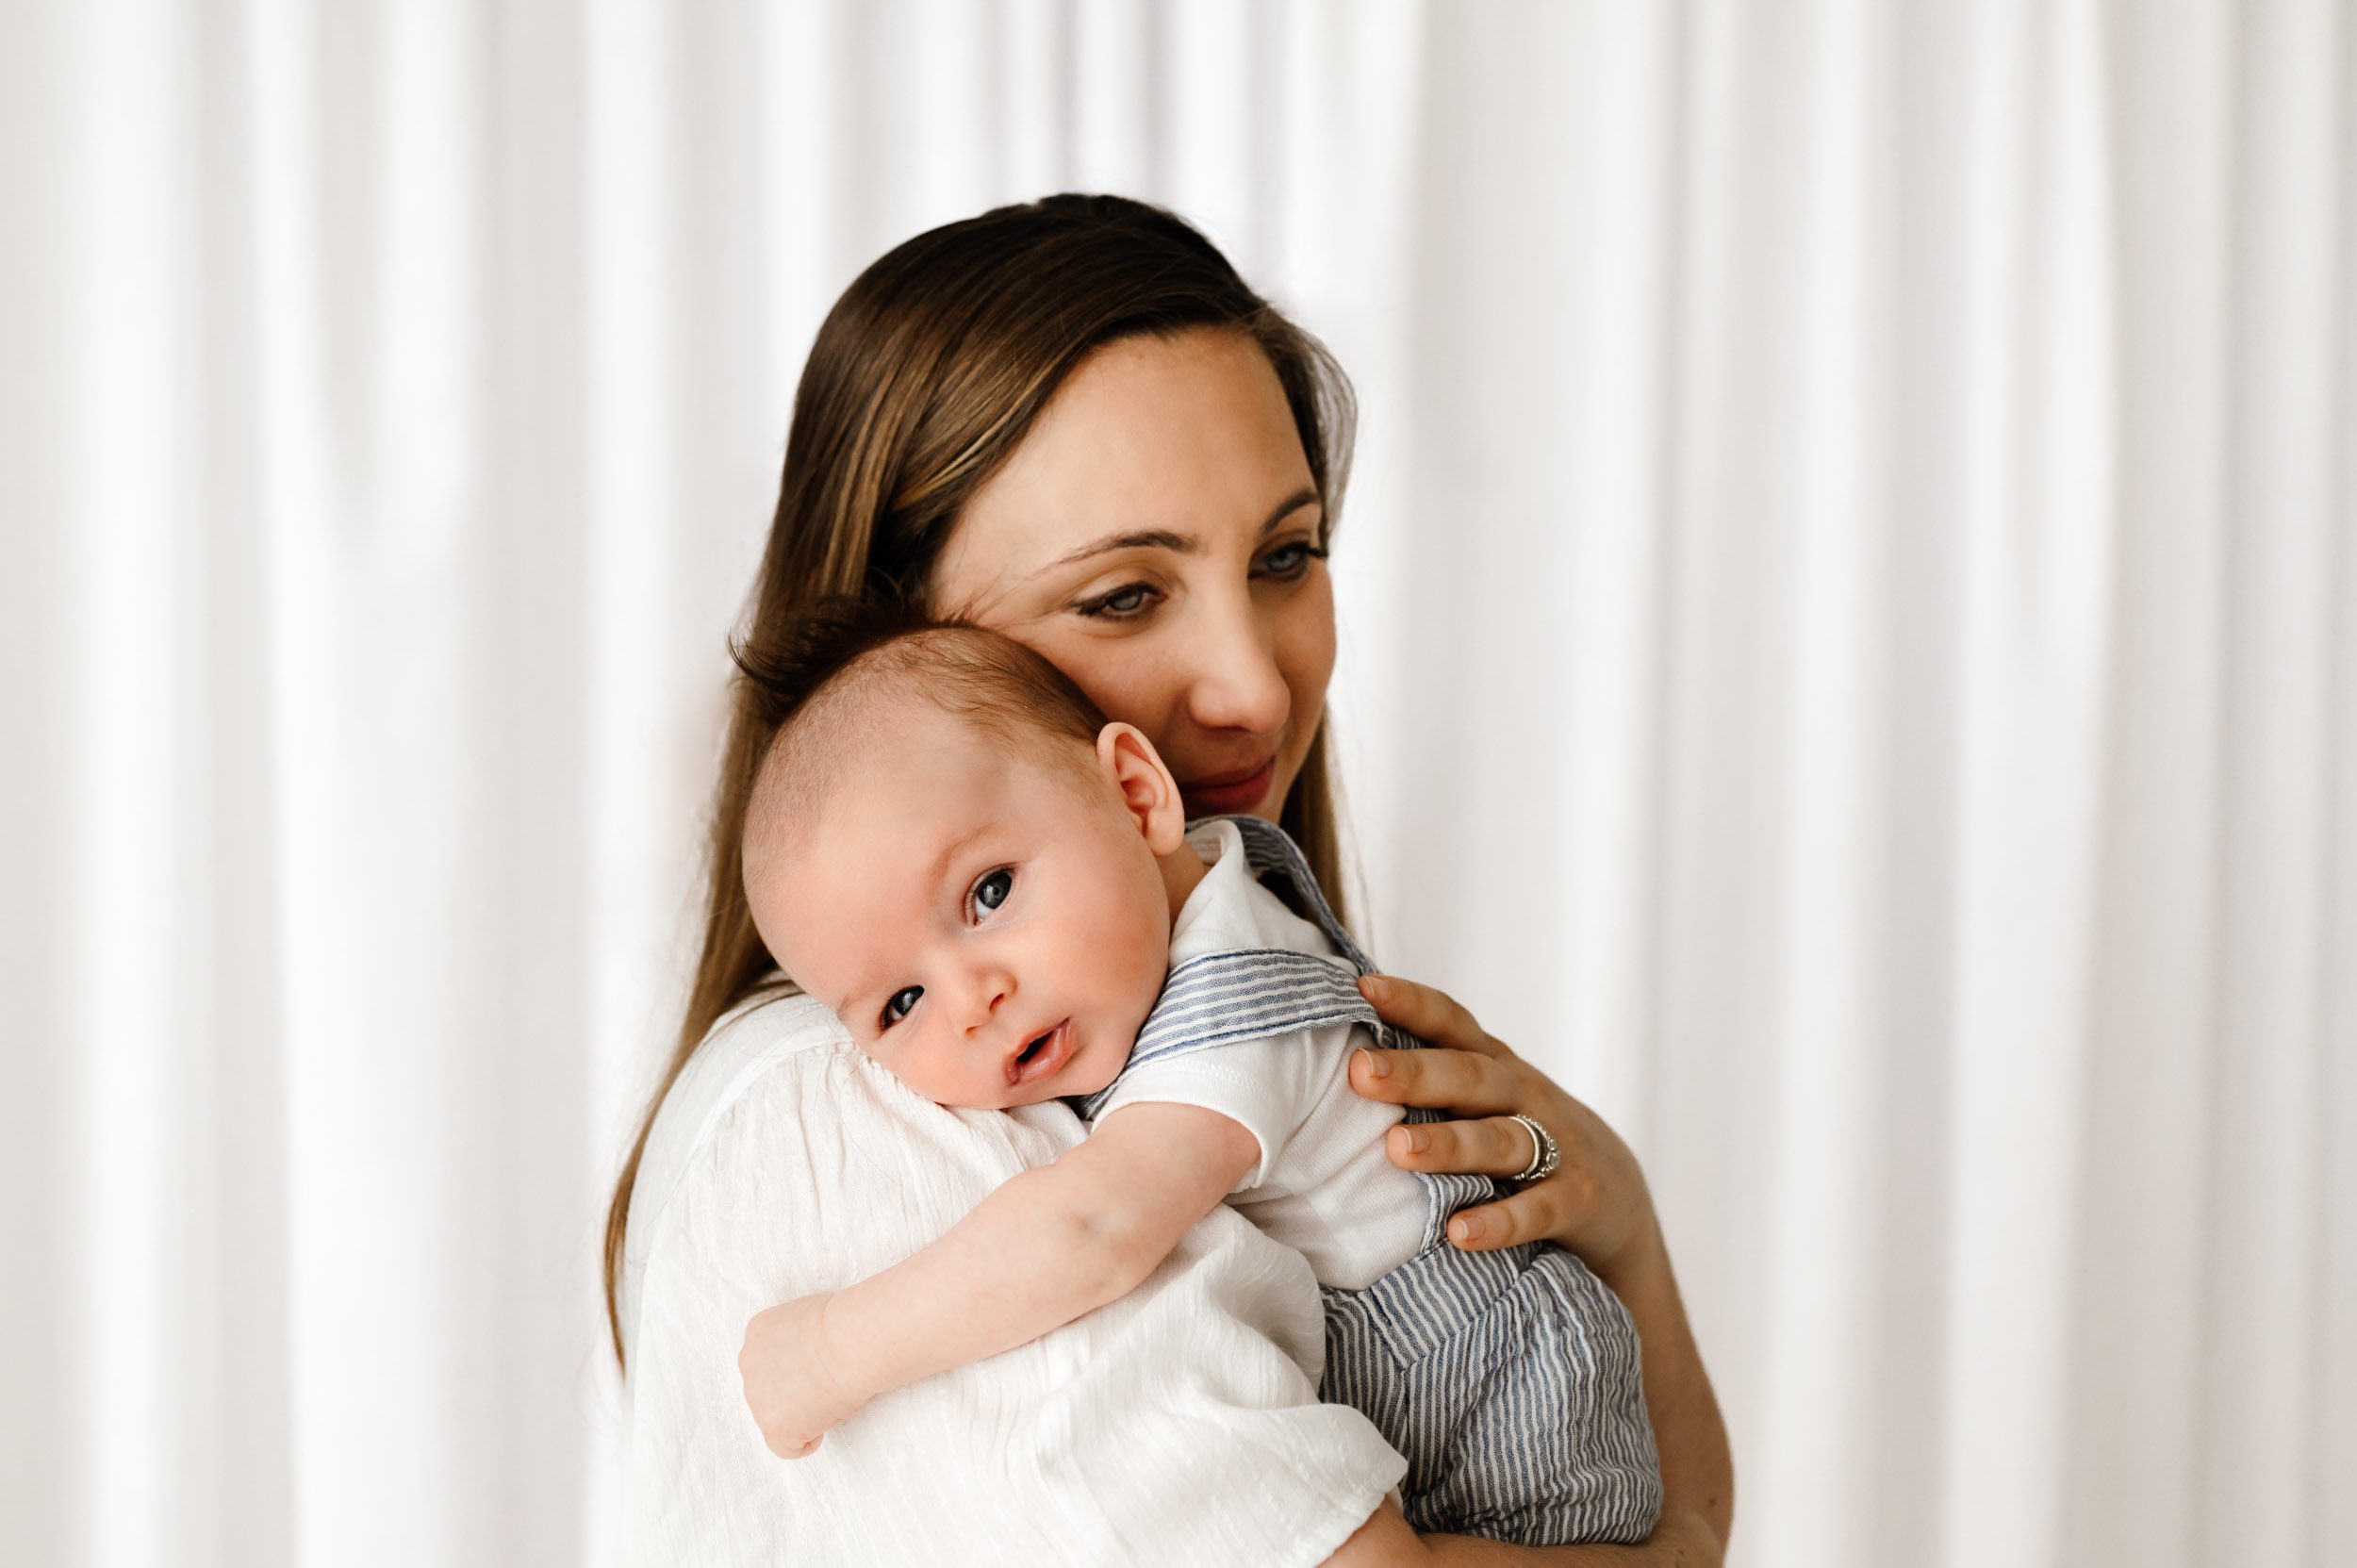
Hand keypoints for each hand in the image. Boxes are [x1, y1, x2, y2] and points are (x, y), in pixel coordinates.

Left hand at [737, 1294, 869, 1458]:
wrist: (851, 1342)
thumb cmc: (846, 1324)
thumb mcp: (809, 1317)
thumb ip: (797, 1340)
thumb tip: (810, 1360)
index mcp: (758, 1334)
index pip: (770, 1361)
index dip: (798, 1368)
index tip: (820, 1366)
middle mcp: (749, 1364)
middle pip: (769, 1391)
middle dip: (795, 1393)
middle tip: (827, 1384)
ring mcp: (758, 1398)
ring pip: (777, 1418)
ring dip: (801, 1414)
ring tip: (831, 1395)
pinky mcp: (774, 1426)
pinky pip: (787, 1448)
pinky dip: (808, 1440)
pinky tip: (826, 1420)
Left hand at [1349, 972, 1658, 1279]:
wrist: (1616, 1201)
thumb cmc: (1520, 1139)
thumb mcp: (1484, 1101)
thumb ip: (1430, 1079)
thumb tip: (1336, 1060)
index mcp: (1495, 1067)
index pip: (1453, 1024)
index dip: (1412, 1002)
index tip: (1363, 989)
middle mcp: (1524, 1097)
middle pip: (1471, 1077)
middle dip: (1415, 1073)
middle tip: (1361, 1072)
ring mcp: (1556, 1147)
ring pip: (1501, 1140)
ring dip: (1451, 1144)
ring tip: (1399, 1150)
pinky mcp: (1578, 1201)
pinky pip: (1538, 1209)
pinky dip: (1500, 1221)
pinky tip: (1459, 1232)